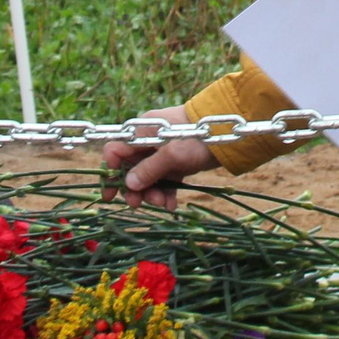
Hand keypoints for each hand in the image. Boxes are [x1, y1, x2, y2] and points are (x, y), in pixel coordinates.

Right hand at [100, 106, 216, 208]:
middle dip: (135, 189)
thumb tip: (128, 184)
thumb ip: (148, 169)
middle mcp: (149, 142)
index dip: (110, 172)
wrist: (228, 133)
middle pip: (131, 169)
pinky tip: (172, 206)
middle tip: (139, 204)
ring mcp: (163, 153)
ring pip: (148, 178)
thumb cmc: (196, 137)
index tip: (110, 194)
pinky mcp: (177, 163)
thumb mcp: (171, 154)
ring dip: (152, 193)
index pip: (116, 152)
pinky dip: (166, 193)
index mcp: (141, 132)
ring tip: (163, 204)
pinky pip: (165, 181)